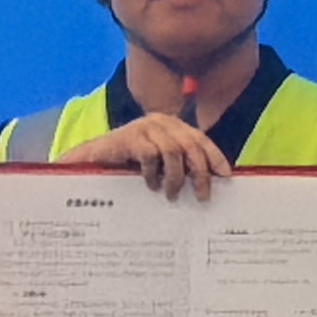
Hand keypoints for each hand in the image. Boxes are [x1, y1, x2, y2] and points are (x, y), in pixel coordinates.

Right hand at [66, 114, 229, 198]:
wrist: (91, 162)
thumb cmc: (127, 165)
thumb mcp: (160, 164)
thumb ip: (180, 165)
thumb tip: (206, 182)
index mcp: (172, 125)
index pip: (200, 138)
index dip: (215, 156)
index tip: (226, 176)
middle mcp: (161, 121)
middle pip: (192, 144)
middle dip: (200, 172)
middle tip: (202, 196)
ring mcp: (144, 127)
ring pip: (174, 151)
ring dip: (176, 177)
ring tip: (171, 195)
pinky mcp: (129, 137)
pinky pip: (151, 155)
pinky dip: (153, 173)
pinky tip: (151, 186)